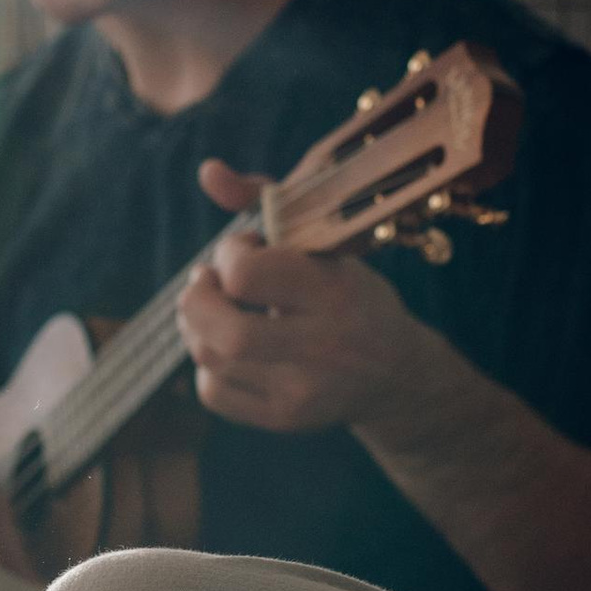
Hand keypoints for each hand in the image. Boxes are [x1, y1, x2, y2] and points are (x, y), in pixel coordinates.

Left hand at [178, 165, 424, 435]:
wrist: (394, 374)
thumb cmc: (349, 294)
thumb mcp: (326, 242)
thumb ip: (266, 198)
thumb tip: (206, 171)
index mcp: (334, 293)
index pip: (245, 275)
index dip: (229, 255)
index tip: (246, 249)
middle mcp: (323, 348)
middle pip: (220, 330)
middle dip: (197, 297)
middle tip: (208, 281)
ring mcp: (302, 392)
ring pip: (209, 358)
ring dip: (196, 324)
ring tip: (216, 307)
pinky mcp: (284, 419)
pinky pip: (213, 392)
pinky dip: (207, 364)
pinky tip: (230, 348)